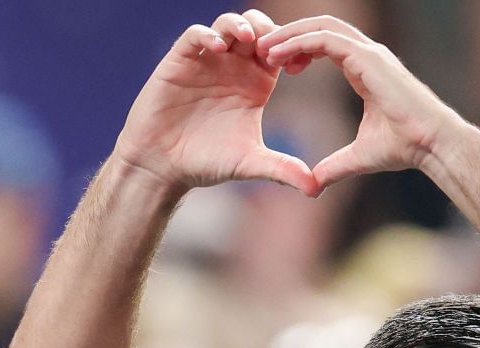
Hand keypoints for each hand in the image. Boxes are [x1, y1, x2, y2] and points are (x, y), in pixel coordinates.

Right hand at [116, 10, 316, 195]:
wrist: (163, 165)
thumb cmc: (207, 162)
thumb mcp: (250, 164)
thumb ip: (282, 170)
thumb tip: (316, 190)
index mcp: (255, 84)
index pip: (280, 52)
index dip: (292, 50)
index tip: (299, 64)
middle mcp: (233, 67)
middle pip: (257, 29)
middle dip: (269, 29)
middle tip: (275, 44)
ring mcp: (207, 61)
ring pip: (228, 24)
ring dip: (240, 24)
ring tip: (249, 39)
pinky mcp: (180, 61)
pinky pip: (195, 35)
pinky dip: (208, 35)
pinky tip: (218, 49)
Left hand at [255, 16, 465, 190]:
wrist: (431, 145)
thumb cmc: (405, 148)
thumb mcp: (359, 157)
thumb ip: (335, 166)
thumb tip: (315, 185)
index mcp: (365, 69)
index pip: (326, 45)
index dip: (300, 50)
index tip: (278, 66)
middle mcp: (367, 54)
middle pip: (321, 28)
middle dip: (290, 35)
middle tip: (262, 51)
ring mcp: (369, 53)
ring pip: (321, 27)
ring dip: (290, 35)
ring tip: (264, 50)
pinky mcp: (369, 58)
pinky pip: (326, 39)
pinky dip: (300, 43)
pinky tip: (280, 57)